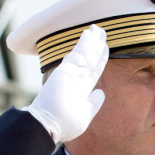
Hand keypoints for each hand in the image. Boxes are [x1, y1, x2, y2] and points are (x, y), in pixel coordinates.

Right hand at [25, 24, 108, 142]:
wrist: (49, 125)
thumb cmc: (64, 124)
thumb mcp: (85, 115)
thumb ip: (94, 104)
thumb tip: (101, 93)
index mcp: (81, 89)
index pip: (94, 71)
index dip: (100, 59)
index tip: (105, 49)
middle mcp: (76, 79)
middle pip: (90, 59)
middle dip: (97, 46)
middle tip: (102, 33)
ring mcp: (71, 73)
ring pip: (86, 53)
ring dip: (93, 41)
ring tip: (99, 29)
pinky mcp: (66, 70)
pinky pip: (79, 54)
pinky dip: (85, 43)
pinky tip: (90, 33)